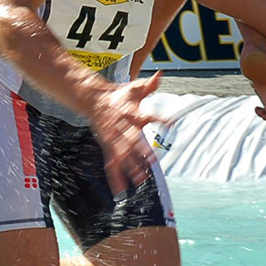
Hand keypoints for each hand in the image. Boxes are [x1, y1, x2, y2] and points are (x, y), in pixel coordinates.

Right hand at [88, 72, 163, 193]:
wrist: (94, 99)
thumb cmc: (118, 96)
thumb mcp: (134, 88)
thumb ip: (148, 85)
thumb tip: (160, 75)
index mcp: (131, 112)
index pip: (147, 114)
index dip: (159, 118)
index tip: (171, 122)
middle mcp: (122, 126)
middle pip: (132, 139)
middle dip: (140, 150)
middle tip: (151, 160)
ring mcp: (113, 138)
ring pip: (122, 155)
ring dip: (130, 167)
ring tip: (139, 180)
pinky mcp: (107, 146)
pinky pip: (111, 163)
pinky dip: (115, 177)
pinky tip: (119, 190)